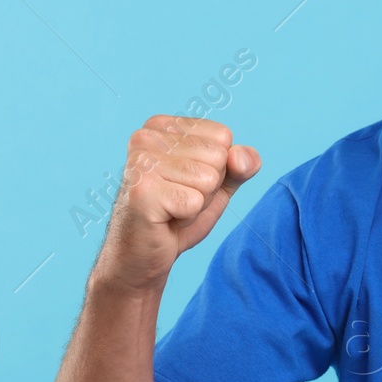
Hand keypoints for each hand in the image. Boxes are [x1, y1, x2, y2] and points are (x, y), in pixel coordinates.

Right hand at [95, 115, 260, 292]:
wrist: (142, 255)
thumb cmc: (178, 215)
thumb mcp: (219, 185)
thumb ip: (241, 165)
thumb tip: (241, 156)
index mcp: (162, 126)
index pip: (223, 136)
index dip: (216, 168)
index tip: (187, 183)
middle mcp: (145, 136)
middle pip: (217, 157)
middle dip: (207, 188)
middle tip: (178, 200)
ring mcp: (140, 162)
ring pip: (208, 180)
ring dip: (196, 204)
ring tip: (171, 209)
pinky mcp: (141, 191)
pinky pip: (194, 202)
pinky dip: (187, 218)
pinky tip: (164, 219)